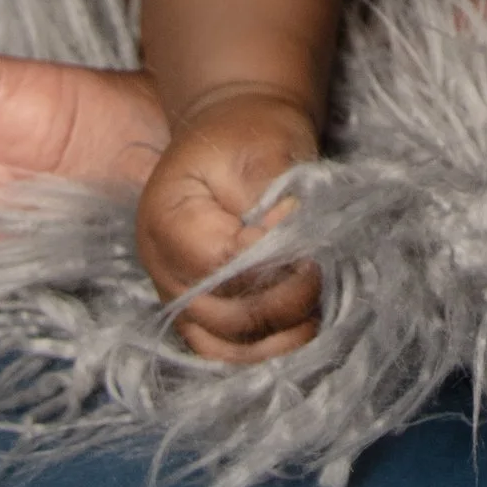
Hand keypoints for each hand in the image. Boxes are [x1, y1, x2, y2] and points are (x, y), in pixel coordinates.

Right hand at [134, 86, 322, 361]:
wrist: (235, 132)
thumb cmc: (250, 135)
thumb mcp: (265, 147)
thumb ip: (276, 196)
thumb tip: (294, 240)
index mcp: (167, 219)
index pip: (222, 263)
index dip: (273, 257)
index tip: (308, 234)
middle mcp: (162, 267)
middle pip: (224, 314)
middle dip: (285, 299)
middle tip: (324, 269)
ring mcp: (177, 297)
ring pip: (225, 348)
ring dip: (279, 335)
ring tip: (318, 305)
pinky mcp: (198, 315)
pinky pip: (226, 354)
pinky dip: (266, 352)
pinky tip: (300, 329)